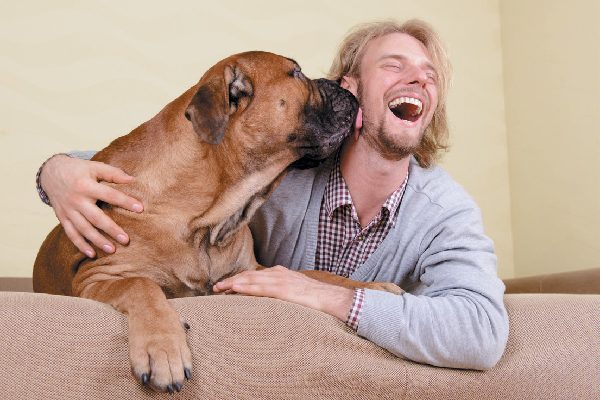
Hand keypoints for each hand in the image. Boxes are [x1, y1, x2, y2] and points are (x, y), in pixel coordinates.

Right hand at [40, 154, 143, 257]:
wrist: (50, 173)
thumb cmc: (78, 170)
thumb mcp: (95, 166)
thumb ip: (113, 173)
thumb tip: (132, 180)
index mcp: (86, 185)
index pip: (110, 195)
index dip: (125, 201)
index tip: (140, 209)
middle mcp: (76, 200)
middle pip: (96, 217)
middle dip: (111, 229)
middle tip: (126, 240)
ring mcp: (68, 211)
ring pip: (83, 229)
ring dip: (97, 240)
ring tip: (112, 250)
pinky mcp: (62, 218)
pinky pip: (71, 234)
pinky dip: (80, 245)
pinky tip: (92, 254)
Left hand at [212, 266, 354, 320]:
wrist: (332, 298)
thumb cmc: (315, 298)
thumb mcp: (295, 291)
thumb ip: (282, 292)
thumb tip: (270, 300)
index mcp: (280, 273)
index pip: (254, 274)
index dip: (238, 279)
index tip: (225, 286)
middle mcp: (278, 273)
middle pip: (249, 275)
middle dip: (231, 281)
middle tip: (215, 288)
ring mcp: (281, 280)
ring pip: (251, 279)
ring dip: (233, 283)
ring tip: (219, 289)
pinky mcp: (284, 290)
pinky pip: (261, 288)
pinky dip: (246, 287)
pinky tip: (235, 289)